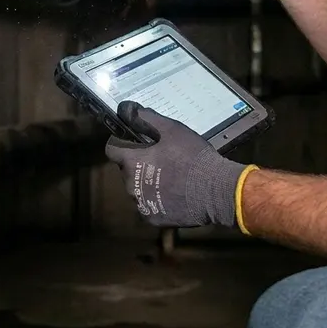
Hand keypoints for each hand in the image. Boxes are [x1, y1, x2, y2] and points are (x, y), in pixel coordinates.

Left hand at [104, 101, 248, 227]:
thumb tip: (126, 109)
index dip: (122, 143)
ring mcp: (140, 204)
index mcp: (131, 161)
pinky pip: (149, 206)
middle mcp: (130, 185)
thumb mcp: (172, 129)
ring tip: (171, 178)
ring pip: (137, 189)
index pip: (112, 149)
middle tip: (161, 159)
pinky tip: (174, 194)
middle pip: (126, 169)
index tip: (135, 142)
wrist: (215, 190)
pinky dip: (157, 200)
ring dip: (147, 182)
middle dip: (138, 163)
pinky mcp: (152, 218)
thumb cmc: (193, 157)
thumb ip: (146, 118)